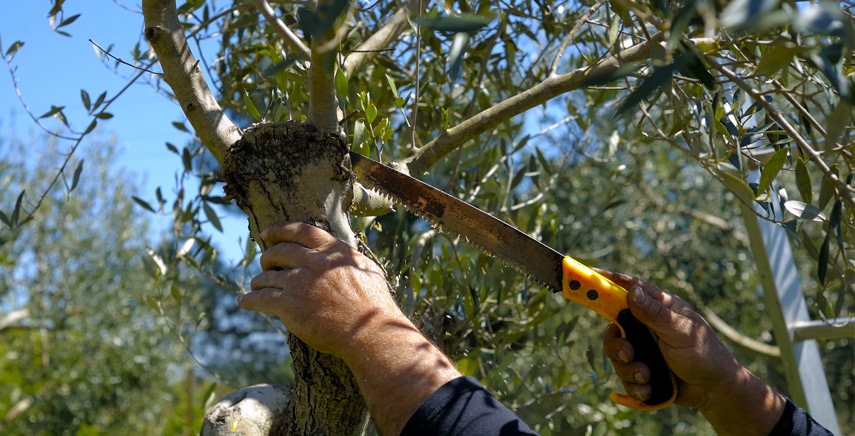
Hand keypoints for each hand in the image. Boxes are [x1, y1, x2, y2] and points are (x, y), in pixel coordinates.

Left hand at [238, 221, 460, 435]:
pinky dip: (249, 299)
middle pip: (278, 251)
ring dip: (259, 281)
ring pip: (267, 276)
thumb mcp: (366, 270)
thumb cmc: (374, 305)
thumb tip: (339, 254)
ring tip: (256, 286)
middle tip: (265, 264)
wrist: (370, 333)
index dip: (279, 230)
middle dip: (267, 257)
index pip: (299, 230)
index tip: (266, 233)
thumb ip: (348, 259)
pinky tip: (244, 301)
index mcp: (332, 250)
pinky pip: (260, 298)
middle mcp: (313, 262)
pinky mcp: (289, 305)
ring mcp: (299, 283)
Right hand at [598, 270, 785, 434]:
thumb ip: (655, 313)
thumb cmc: (704, 353)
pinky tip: (648, 387)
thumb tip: (631, 291)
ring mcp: (643, 347)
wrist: (713, 390)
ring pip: (616, 353)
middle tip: (627, 353)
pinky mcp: (641, 367)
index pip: (628, 287)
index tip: (586, 276)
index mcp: (658, 307)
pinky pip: (624, 375)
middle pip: (613, 326)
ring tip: (646, 375)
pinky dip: (634, 384)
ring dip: (628, 368)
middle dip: (617, 344)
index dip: (606, 281)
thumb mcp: (680, 331)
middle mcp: (646, 324)